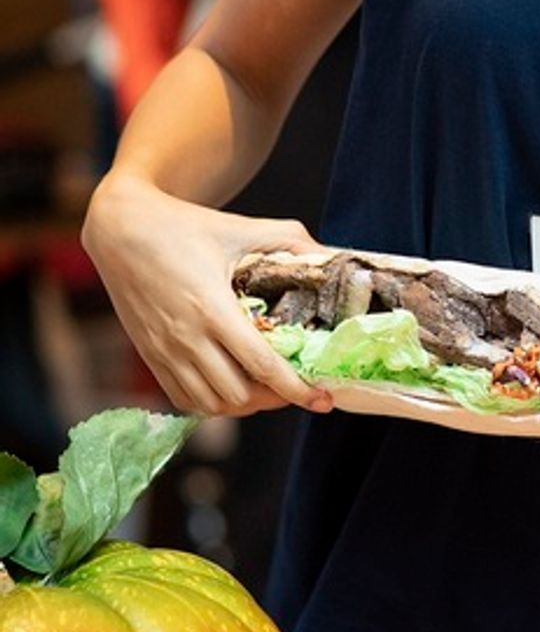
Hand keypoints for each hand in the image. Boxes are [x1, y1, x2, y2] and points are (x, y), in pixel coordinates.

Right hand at [82, 174, 334, 418]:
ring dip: (244, 404)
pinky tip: (230, 385)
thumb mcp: (238, 227)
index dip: (296, 389)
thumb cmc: (181, 225)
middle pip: (238, 396)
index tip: (322, 400)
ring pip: (210, 405)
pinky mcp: (149, 356)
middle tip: (296, 384)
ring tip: (266, 388)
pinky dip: (211, 403)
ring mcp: (164, 351)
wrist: (121, 228)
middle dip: (274, 397)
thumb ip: (286, 238)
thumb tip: (326, 252)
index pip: (261, 366)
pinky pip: (183, 399)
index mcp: (212, 308)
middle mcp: (186, 338)